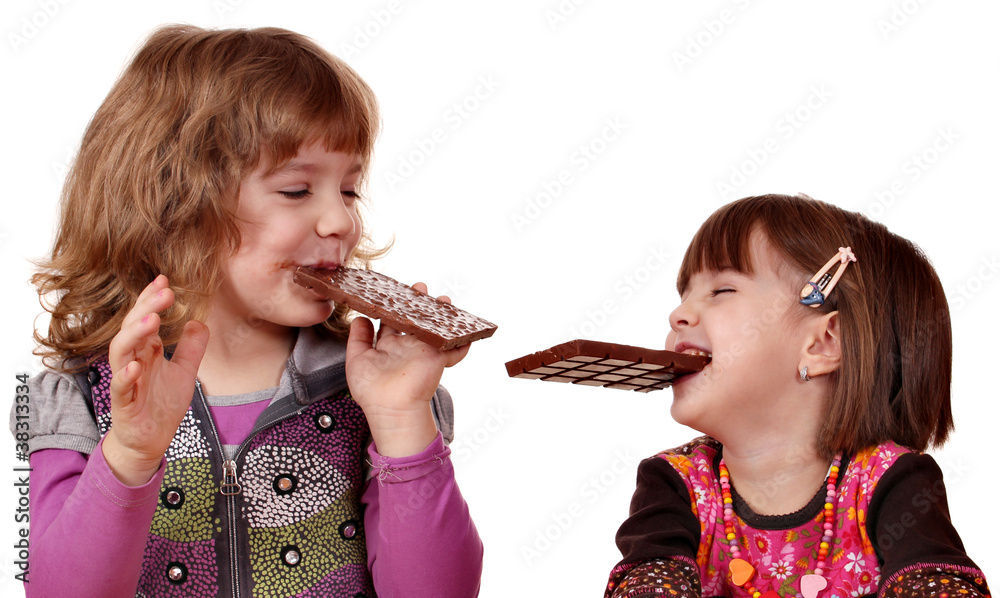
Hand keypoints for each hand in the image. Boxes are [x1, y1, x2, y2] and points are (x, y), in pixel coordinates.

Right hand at [103, 275, 208, 485]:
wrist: (150, 441)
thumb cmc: (161, 405)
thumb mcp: (184, 372)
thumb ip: (191, 348)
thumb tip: (199, 322)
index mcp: (146, 351)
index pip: (144, 319)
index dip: (151, 300)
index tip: (164, 280)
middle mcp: (133, 361)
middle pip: (133, 328)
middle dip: (146, 308)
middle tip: (164, 291)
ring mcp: (126, 380)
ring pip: (121, 351)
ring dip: (134, 334)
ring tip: (151, 319)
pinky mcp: (124, 403)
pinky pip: (121, 387)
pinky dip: (126, 375)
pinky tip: (137, 363)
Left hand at [345, 282, 469, 456]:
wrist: (390, 409)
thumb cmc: (371, 391)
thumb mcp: (356, 361)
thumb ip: (357, 339)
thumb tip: (360, 318)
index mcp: (388, 347)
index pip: (393, 322)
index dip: (394, 306)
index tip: (394, 291)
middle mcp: (407, 347)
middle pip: (416, 320)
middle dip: (419, 303)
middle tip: (420, 287)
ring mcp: (423, 352)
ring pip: (436, 329)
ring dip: (442, 314)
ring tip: (444, 300)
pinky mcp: (437, 359)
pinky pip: (454, 350)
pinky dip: (462, 344)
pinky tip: (468, 335)